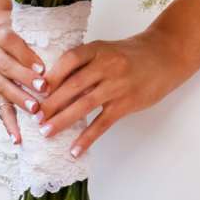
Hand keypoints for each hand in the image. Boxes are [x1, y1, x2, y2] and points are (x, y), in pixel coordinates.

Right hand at [0, 11, 45, 145]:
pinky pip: (0, 108)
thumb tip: (76, 47)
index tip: (43, 68)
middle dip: (25, 79)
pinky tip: (18, 138)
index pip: (12, 43)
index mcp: (0, 35)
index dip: (26, 56)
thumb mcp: (30, 28)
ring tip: (35, 111)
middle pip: (7, 67)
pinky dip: (9, 124)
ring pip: (3, 88)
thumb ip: (46, 36)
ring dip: (20, 100)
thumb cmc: (22, 32)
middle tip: (44, 89)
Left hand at [34, 29, 183, 157]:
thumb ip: (84, 63)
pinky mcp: (127, 103)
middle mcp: (107, 66)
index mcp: (98, 49)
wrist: (164, 57)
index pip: (70, 60)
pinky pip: (103, 123)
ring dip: (62, 120)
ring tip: (46, 132)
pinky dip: (87, 138)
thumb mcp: (106, 50)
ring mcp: (118, 86)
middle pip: (73, 85)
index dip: (51, 75)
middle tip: (35, 116)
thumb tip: (54, 84)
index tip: (35, 89)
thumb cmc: (131, 55)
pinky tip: (75, 149)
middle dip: (51, 103)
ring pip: (84, 104)